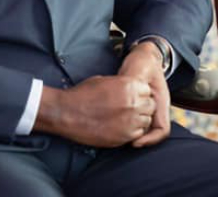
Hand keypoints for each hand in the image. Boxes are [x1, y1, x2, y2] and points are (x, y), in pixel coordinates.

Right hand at [34, 75, 155, 146]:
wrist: (67, 113)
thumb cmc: (83, 94)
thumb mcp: (106, 80)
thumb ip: (122, 85)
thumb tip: (130, 89)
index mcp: (129, 86)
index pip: (147, 90)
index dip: (140, 93)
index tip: (133, 96)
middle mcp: (133, 103)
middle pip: (150, 106)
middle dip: (142, 106)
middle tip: (130, 108)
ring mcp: (129, 122)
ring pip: (146, 121)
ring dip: (139, 120)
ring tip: (125, 118)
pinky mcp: (123, 137)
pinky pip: (138, 134)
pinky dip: (133, 131)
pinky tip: (122, 127)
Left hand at [119, 41, 170, 146]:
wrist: (144, 57)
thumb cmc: (143, 62)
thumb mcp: (140, 70)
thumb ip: (135, 82)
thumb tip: (129, 97)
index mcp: (160, 101)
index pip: (162, 130)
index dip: (150, 139)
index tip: (135, 142)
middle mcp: (156, 108)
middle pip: (152, 133)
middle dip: (138, 138)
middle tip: (121, 140)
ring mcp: (149, 108)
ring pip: (143, 130)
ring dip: (132, 134)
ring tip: (116, 134)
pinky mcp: (139, 106)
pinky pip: (136, 122)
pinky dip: (127, 126)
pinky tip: (114, 124)